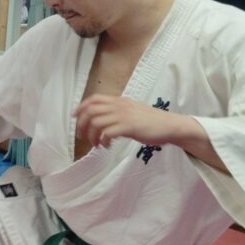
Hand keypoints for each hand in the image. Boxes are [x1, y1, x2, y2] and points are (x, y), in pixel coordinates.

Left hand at [74, 94, 190, 148]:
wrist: (170, 125)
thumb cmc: (151, 121)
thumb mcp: (132, 111)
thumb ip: (118, 112)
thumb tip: (102, 120)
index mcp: (120, 101)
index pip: (94, 99)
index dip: (81, 107)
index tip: (75, 117)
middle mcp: (120, 106)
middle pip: (91, 111)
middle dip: (82, 125)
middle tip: (82, 136)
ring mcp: (124, 116)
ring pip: (96, 122)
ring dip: (92, 136)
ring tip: (96, 144)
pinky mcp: (129, 127)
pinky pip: (107, 133)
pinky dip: (103, 141)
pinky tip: (107, 146)